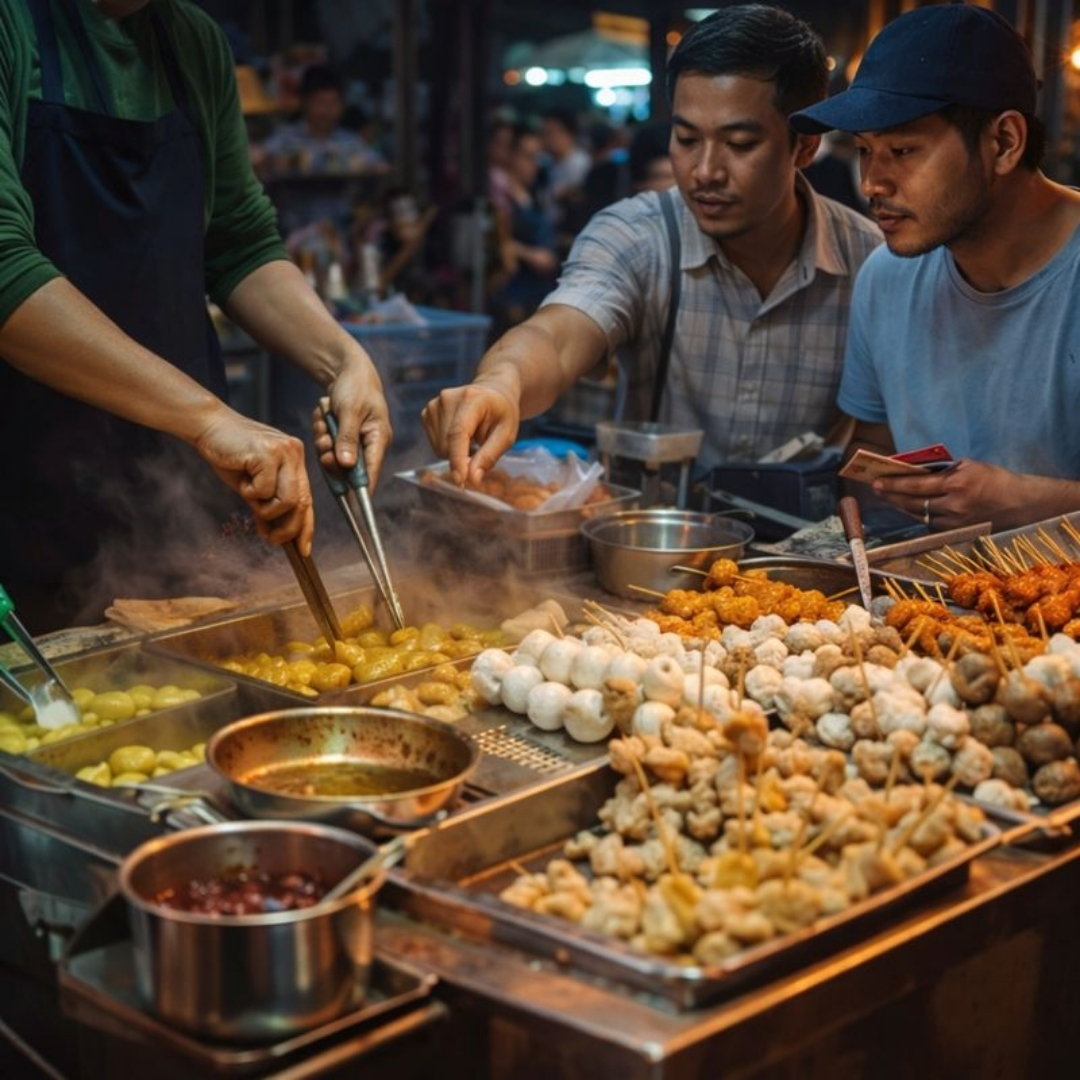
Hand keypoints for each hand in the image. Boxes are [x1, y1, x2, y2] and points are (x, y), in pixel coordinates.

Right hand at [192, 411, 313, 552]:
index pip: (307, 498)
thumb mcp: (252, 484)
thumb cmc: (230, 456)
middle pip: (302, 503)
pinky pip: (265, 490)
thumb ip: (266, 504)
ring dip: (266, 509)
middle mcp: (295, 454)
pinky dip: (250, 492)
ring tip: (249, 496)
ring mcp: (284, 452)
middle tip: (271, 539)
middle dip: (288, 528)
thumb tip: (274, 534)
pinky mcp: (268, 453)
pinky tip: (242, 479)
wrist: (209, 427)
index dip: (306, 526)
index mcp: (295, 460)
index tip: (303, 549)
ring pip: (288, 500)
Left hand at [311, 357, 392, 489]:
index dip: (361, 490)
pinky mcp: (341, 438)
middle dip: (331, 455)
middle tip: (325, 441)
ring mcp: (353, 442)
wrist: (346, 369)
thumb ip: (348, 438)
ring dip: (323, 442)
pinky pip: (325, 445)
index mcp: (379, 439)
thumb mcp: (350, 411)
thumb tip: (345, 465)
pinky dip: (320, 432)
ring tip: (324, 422)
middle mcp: (368, 445)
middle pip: (346, 468)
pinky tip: (324, 417)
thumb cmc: (355, 386)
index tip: (352, 505)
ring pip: (332, 457)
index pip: (370, 472)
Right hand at [421, 381, 520, 486]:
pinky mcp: (427, 412)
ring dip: (456, 453)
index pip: (458, 433)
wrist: (492, 392)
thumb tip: (472, 479)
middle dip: (463, 458)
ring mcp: (434, 404)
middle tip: (481, 448)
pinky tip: (461, 435)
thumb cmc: (502, 414)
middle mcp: (447, 398)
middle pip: (447, 445)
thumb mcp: (507, 434)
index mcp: (472, 398)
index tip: (461, 481)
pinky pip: (435, 444)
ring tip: (472, 437)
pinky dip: (449, 447)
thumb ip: (489, 456)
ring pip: (439, 448)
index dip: (458, 459)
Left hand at [872, 458, 1022, 530]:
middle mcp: (955, 505)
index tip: (877, 482)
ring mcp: (956, 522)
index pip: (917, 484)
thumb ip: (944, 471)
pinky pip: (931, 525)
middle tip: (877, 490)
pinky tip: (912, 509)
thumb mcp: (970, 467)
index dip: (894, 484)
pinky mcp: (958, 533)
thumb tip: (915, 471)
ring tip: (890, 498)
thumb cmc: (995, 480)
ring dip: (903, 507)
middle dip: (892, 496)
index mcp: (958, 483)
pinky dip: (921, 516)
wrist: (1023, 504)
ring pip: (920, 516)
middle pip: (913, 503)